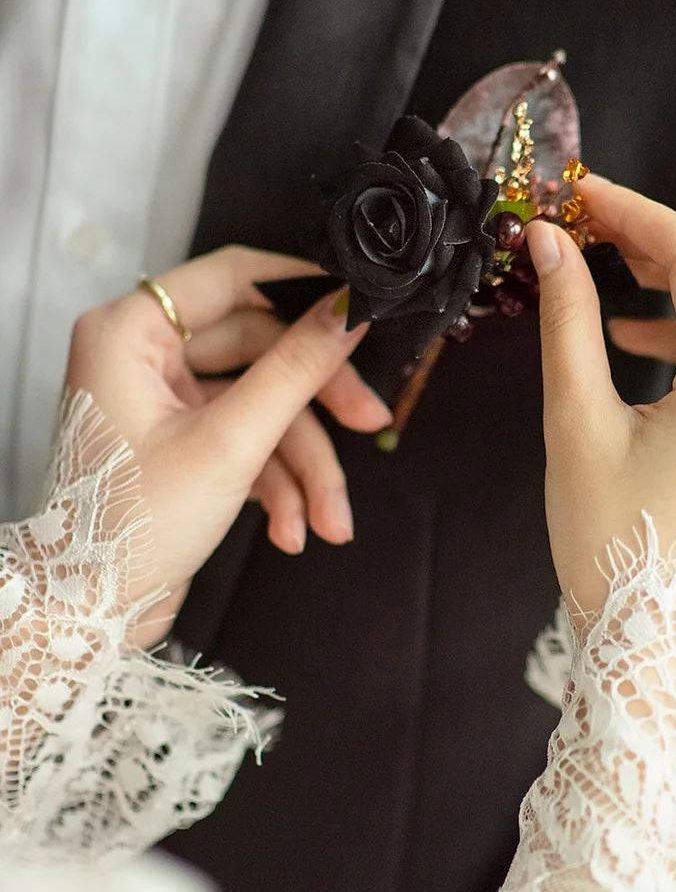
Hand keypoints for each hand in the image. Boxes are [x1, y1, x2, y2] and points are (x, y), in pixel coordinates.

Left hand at [64, 247, 383, 628]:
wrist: (89, 615)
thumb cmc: (128, 528)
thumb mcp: (229, 443)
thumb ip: (296, 369)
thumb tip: (347, 310)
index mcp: (129, 332)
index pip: (232, 276)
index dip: (301, 287)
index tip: (356, 302)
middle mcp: (142, 355)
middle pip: (259, 350)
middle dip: (315, 408)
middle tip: (370, 422)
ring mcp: (163, 400)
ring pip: (262, 404)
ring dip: (303, 465)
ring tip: (331, 518)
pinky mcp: (181, 440)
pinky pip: (247, 440)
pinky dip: (276, 483)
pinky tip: (293, 529)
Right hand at [527, 176, 675, 614]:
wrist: (659, 641)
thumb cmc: (612, 544)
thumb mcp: (577, 425)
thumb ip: (567, 322)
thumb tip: (549, 244)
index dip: (635, 213)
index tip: (580, 195)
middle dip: (664, 235)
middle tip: (595, 225)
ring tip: (608, 272)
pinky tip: (636, 338)